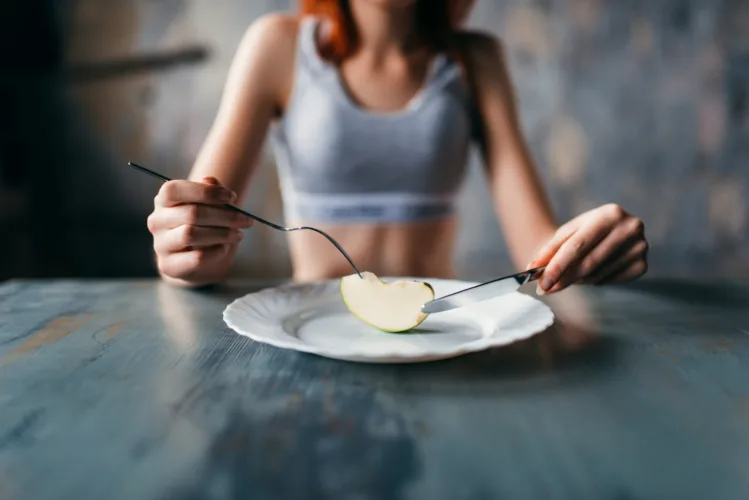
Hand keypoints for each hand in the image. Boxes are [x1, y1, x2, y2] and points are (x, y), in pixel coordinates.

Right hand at [147, 177, 252, 282]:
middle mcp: (157, 221)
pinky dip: (216, 251)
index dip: (206, 192)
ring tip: (238, 235)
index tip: (232, 197)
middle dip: (225, 216)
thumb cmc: (203, 225)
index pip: (174, 189)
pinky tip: (224, 247)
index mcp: (163, 200)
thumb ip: (210, 190)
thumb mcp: (208, 205)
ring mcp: (160, 244)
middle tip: (246, 221)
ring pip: (191, 234)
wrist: (192, 258)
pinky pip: (196, 257)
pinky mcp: (168, 265)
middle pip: (191, 213)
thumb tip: (210, 180)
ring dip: (222, 234)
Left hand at [528, 203, 647, 294]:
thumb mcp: (566, 234)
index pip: (578, 245)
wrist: (606, 231)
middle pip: (589, 262)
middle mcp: (630, 228)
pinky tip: (594, 269)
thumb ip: (548, 251)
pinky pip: (610, 281)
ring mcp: (640, 248)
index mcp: (610, 213)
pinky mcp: (642, 265)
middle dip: (564, 278)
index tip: (543, 282)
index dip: (558, 266)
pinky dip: (596, 280)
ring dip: (579, 279)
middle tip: (545, 288)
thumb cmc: (583, 232)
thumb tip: (532, 269)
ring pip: (598, 274)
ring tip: (573, 272)